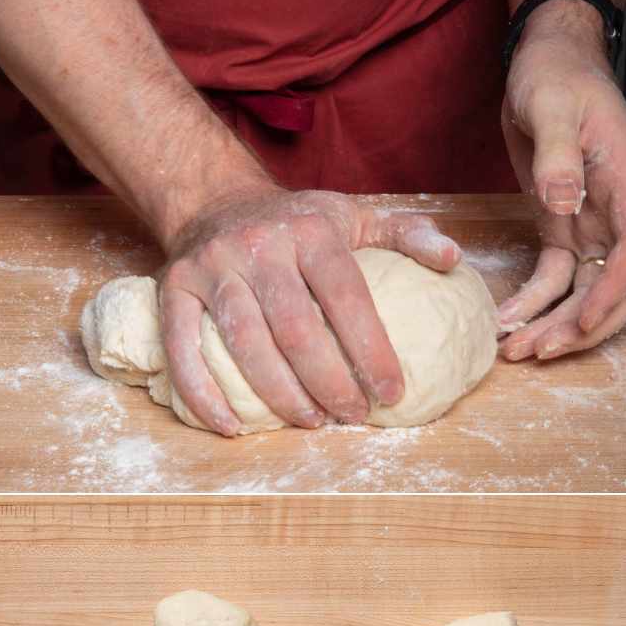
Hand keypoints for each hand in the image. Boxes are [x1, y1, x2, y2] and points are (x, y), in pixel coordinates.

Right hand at [159, 185, 461, 434]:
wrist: (212, 200)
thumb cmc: (294, 222)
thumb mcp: (353, 214)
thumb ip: (406, 234)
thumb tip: (452, 259)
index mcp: (310, 230)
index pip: (345, 296)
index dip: (370, 349)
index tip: (390, 392)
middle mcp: (258, 246)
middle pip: (295, 327)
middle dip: (327, 381)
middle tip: (350, 416)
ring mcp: (211, 269)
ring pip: (244, 342)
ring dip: (277, 393)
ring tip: (307, 422)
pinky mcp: (173, 290)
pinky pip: (182, 349)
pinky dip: (203, 393)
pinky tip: (229, 426)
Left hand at [498, 0, 625, 360]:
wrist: (543, 61)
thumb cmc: (556, 74)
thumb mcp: (552, 106)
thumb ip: (559, 157)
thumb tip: (567, 202)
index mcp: (625, 179)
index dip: (614, 290)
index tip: (583, 322)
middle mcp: (616, 206)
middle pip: (618, 282)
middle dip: (583, 323)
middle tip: (539, 351)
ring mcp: (591, 218)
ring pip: (586, 287)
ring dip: (556, 322)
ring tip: (516, 349)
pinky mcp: (562, 222)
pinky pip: (555, 275)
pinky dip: (535, 301)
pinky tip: (507, 320)